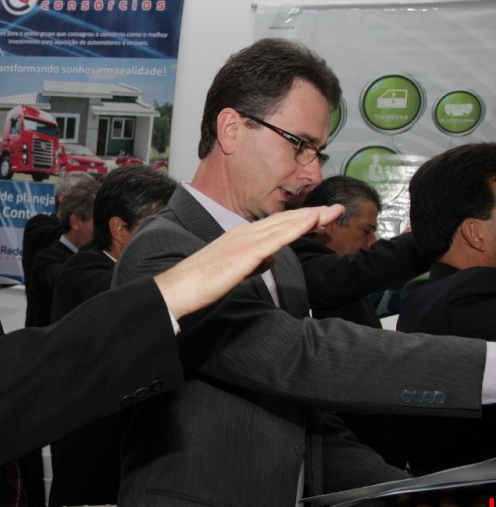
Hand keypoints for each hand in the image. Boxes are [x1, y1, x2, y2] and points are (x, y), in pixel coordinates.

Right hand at [155, 204, 343, 319]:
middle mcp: (243, 233)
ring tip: (332, 212)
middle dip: (312, 214)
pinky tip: (311, 221)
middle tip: (337, 209)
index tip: (321, 217)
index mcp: (239, 237)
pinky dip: (295, 228)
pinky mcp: (245, 254)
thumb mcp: (232, 271)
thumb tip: (268, 258)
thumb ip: (252, 262)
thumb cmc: (199, 283)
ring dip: (310, 217)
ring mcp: (244, 241)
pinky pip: (276, 239)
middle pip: (284, 221)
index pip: (276, 225)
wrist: (177, 289)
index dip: (300, 219)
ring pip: (283, 226)